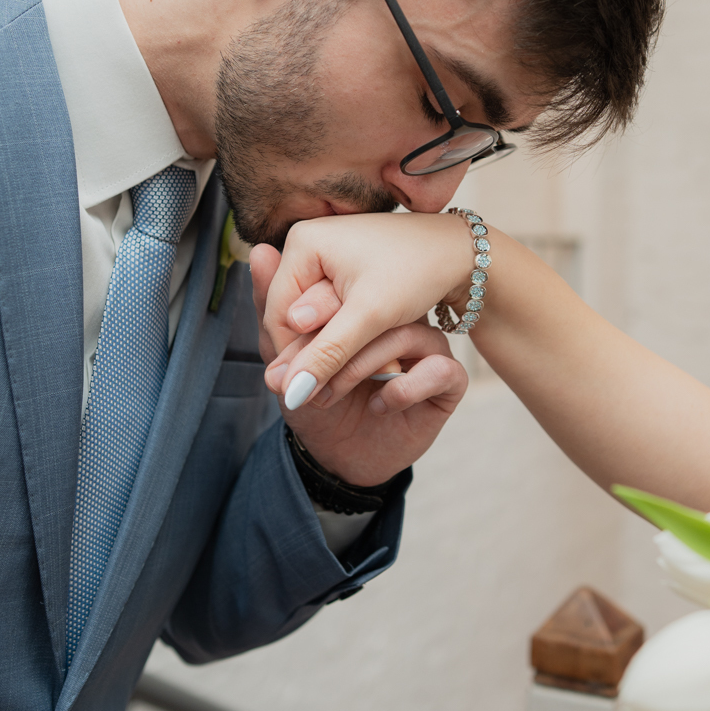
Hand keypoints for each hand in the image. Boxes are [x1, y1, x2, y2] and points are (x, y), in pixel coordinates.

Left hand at [250, 240, 468, 487]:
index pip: (344, 291)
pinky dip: (404, 388)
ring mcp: (427, 348)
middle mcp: (400, 320)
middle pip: (376, 311)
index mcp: (365, 306)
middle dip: (330, 348)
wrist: (338, 458)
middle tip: (299, 380)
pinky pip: (439, 369)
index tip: (281, 356)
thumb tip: (260, 252)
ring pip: (406, 335)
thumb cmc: (314, 403)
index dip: (311, 318)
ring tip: (330, 395)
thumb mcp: (284, 358)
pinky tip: (380, 404)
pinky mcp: (448, 381)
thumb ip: (272, 309)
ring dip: (360, 367)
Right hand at [253, 211, 478, 411]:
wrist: (457, 252)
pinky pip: (326, 308)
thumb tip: (288, 392)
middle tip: (324, 396)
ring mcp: (321, 251)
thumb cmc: (416, 273)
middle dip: (309, 353)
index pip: (278, 314)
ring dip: (324, 347)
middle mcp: (305, 241)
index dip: (293, 357)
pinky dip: (338, 332)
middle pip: (290, 313)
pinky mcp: (338, 264)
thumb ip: (327, 354)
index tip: (307, 393)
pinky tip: (354, 353)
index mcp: (302, 242)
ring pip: (309, 314)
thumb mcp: (370, 317)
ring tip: (342, 380)